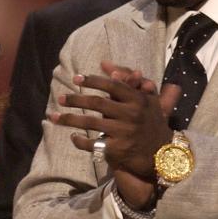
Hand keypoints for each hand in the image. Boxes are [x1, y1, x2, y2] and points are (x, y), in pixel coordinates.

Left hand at [51, 64, 179, 177]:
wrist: (163, 155)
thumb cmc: (152, 123)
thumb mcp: (147, 100)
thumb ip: (128, 81)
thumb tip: (105, 63)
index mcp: (138, 100)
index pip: (112, 86)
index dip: (93, 81)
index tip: (76, 79)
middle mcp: (131, 115)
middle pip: (97, 103)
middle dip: (76, 100)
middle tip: (61, 98)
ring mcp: (123, 133)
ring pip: (90, 123)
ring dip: (69, 119)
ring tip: (54, 116)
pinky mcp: (117, 150)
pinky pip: (92, 143)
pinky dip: (80, 140)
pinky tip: (73, 136)